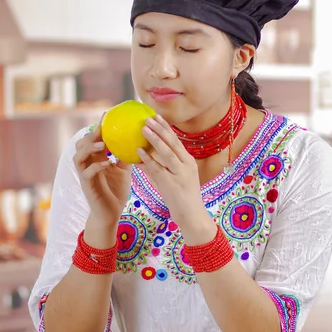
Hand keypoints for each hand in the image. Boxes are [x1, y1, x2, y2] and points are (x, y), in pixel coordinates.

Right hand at [73, 116, 130, 227]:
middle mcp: (88, 165)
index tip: (107, 115)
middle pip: (81, 144)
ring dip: (89, 148)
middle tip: (102, 128)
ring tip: (101, 144)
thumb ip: (126, 156)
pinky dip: (96, 166)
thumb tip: (139, 140)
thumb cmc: (117, 191)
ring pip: (78, 156)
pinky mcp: (87, 186)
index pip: (94, 139)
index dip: (98, 127)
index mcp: (96, 159)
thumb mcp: (124, 170)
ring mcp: (85, 175)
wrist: (111, 214)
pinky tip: (107, 163)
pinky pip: (87, 173)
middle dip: (90, 134)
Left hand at [138, 115, 215, 242]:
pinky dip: (148, 159)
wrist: (192, 216)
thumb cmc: (183, 197)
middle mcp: (186, 165)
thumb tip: (147, 153)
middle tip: (148, 117)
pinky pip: (158, 169)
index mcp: (188, 161)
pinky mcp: (171, 184)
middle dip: (160, 129)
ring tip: (144, 128)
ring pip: (167, 153)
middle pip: (173, 143)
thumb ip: (166, 165)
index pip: (176, 141)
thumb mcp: (178, 177)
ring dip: (155, 139)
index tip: (157, 116)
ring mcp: (180, 174)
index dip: (166, 127)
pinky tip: (139, 151)